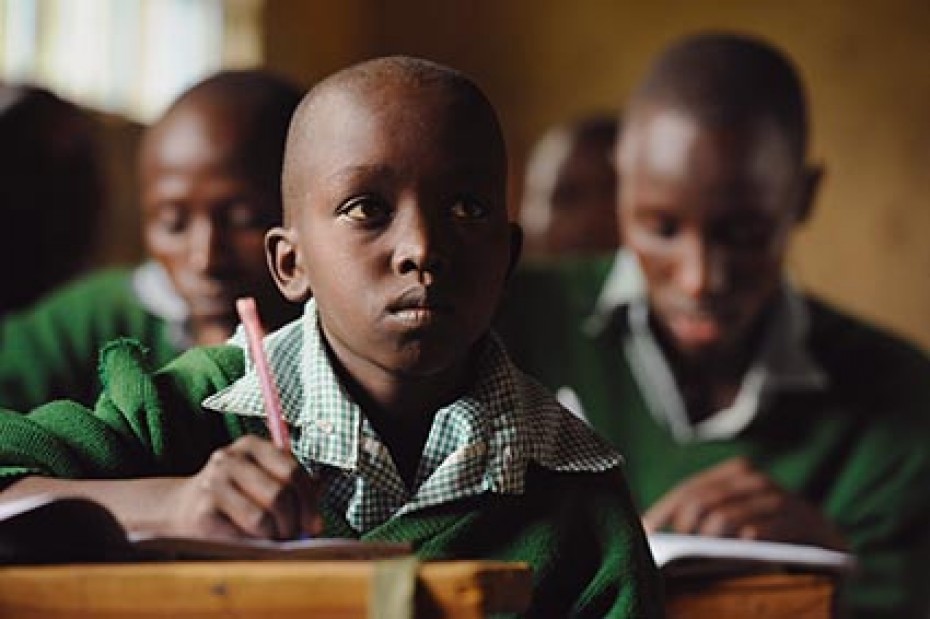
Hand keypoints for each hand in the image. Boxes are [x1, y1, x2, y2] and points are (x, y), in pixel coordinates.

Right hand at [164, 435, 325, 539]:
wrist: (182, 508)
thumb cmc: (235, 496)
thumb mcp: (263, 479)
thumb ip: (293, 489)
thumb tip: (317, 518)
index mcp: (251, 445)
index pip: (293, 471)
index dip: (309, 501)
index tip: (314, 524)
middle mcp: (229, 459)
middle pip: (280, 495)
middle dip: (294, 522)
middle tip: (294, 535)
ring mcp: (213, 483)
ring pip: (262, 518)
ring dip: (274, 536)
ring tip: (274, 539)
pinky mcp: (202, 512)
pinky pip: (241, 535)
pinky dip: (253, 544)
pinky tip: (251, 541)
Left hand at [642, 457, 845, 549]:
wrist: (829, 552)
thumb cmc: (770, 539)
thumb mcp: (737, 521)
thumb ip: (706, 519)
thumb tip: (654, 532)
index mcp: (737, 473)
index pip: (689, 490)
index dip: (663, 512)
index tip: (646, 533)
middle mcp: (757, 480)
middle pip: (703, 501)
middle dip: (684, 529)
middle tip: (680, 552)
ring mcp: (780, 499)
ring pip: (725, 517)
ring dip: (708, 542)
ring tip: (701, 558)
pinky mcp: (801, 522)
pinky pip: (758, 531)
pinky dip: (740, 544)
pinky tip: (733, 554)